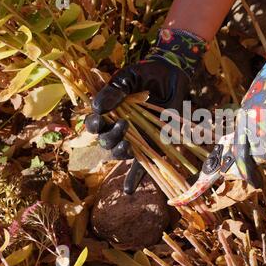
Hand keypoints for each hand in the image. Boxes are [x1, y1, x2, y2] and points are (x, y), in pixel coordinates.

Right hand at [85, 28, 206, 193]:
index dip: (94, 125)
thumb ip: (115, 90)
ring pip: (121, 153)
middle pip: (106, 142)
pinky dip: (135, 178)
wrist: (171, 74)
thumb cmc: (146, 74)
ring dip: (121, 152)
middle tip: (124, 124)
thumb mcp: (128, 77)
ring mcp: (137, 137)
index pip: (95, 125)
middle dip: (111, 137)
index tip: (100, 118)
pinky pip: (144, 164)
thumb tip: (97, 106)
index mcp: (110, 112)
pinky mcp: (153, 143)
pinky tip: (128, 190)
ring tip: (127, 144)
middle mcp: (120, 127)